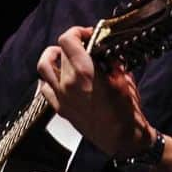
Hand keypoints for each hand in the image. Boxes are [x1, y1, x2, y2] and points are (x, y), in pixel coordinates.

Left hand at [36, 26, 152, 157]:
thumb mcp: (124, 78)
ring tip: (64, 56)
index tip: (89, 34)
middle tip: (83, 46)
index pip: (68, 39)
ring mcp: (61, 97)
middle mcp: (68, 82)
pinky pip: (45, 87)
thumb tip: (103, 49)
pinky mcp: (60, 108)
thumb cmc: (127, 109)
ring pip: (44, 66)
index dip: (78, 32)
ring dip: (53, 56)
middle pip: (58, 50)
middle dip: (71, 44)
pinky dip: (49, 78)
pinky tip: (60, 77)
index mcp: (85, 72)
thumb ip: (110, 60)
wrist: (123, 140)